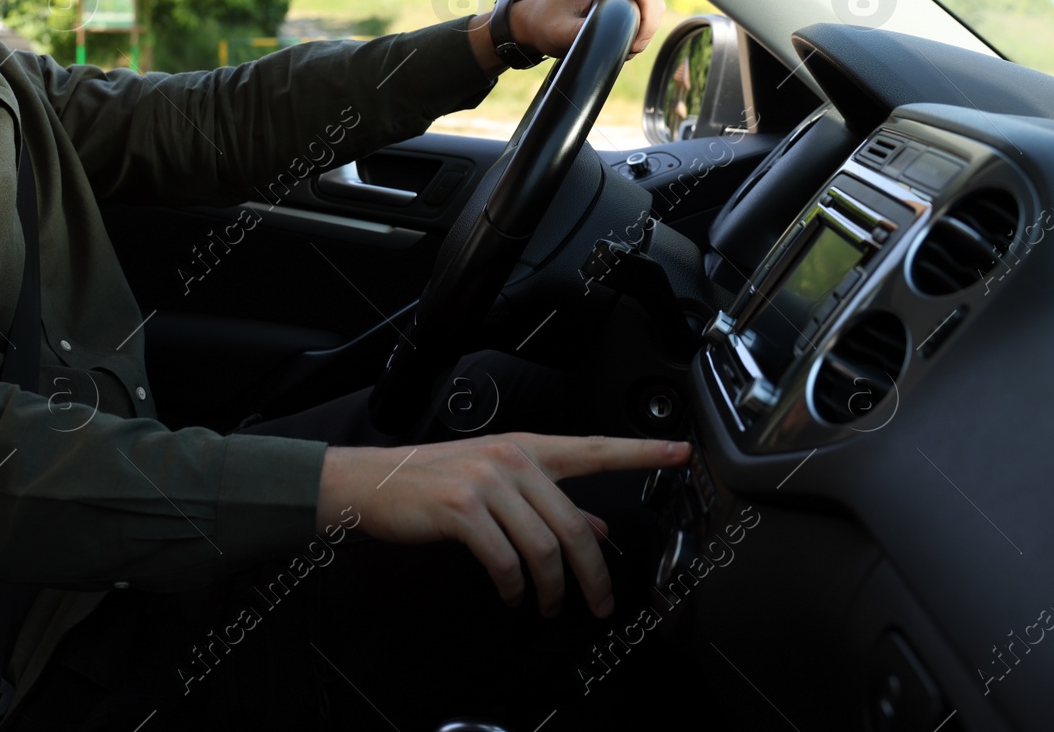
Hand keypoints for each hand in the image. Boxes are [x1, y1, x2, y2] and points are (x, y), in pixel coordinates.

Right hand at [317, 433, 690, 616]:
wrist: (371, 482)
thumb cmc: (431, 480)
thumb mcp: (494, 480)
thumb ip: (548, 500)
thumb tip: (595, 524)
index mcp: (526, 447)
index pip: (594, 448)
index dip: (641, 452)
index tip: (681, 454)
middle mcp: (512, 459)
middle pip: (575, 523)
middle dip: (593, 574)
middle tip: (599, 603)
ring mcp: (487, 482)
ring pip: (545, 547)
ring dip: (551, 588)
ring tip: (546, 605)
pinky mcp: (463, 510)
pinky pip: (507, 560)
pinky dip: (515, 587)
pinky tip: (513, 595)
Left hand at [515, 0, 664, 62]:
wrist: (537, 17)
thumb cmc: (546, 24)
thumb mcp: (563, 34)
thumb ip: (590, 34)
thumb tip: (620, 39)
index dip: (649, 19)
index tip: (636, 45)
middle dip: (645, 25)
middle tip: (625, 48)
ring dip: (643, 23)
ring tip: (619, 41)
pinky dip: (640, 17)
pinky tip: (621, 30)